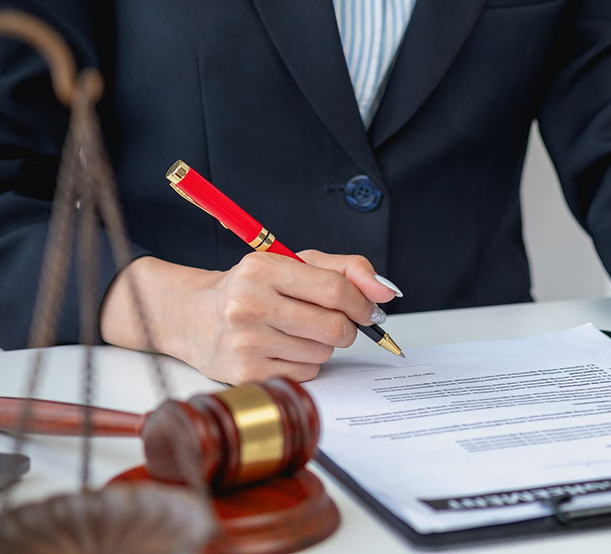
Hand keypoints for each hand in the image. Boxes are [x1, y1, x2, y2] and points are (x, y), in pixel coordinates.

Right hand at [100, 251, 400, 382]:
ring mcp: (245, 343)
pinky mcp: (246, 374)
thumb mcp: (296, 263)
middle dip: (348, 327)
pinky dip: (306, 362)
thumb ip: (346, 269)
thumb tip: (386, 291)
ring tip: (297, 330)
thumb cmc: (254, 288)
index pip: (335, 289)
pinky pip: (306, 373)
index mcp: (262, 270)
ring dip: (324, 344)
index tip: (369, 309)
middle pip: (334, 327)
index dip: (363, 303)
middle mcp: (249, 305)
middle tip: (338, 321)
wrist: (196, 318)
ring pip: (324, 352)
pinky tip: (283, 348)